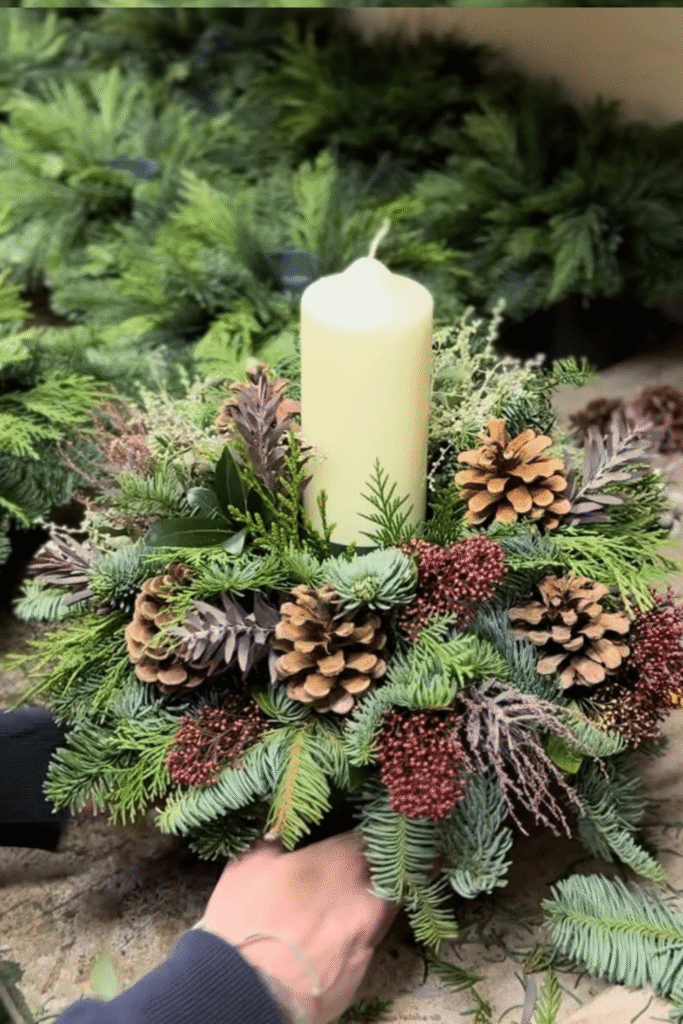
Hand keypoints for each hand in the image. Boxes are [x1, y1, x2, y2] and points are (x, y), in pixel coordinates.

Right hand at [201, 829, 403, 1023]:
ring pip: (383, 910)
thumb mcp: (249, 864)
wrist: (241, 995)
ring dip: (369, 900)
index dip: (364, 831)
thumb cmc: (242, 921)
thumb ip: (276, 839)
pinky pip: (366, 945)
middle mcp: (366, 899)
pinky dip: (354, 936)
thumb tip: (284, 831)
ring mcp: (368, 940)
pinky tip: (332, 938)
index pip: (373, 834)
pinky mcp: (360, 976)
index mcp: (343, 863)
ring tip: (343, 902)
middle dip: (374, 866)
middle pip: (387, 872)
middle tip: (350, 867)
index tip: (353, 833)